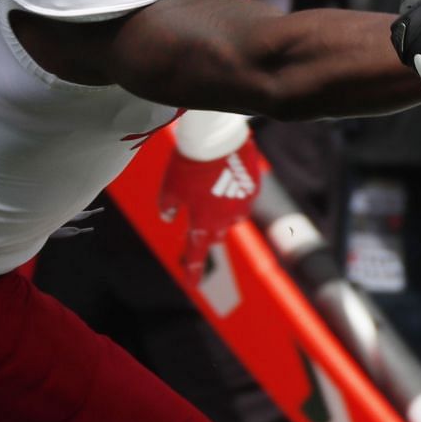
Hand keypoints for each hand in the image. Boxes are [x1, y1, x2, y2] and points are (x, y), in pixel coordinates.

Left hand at [158, 133, 266, 281]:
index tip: (192, 284)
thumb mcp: (169, 186)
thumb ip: (167, 206)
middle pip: (217, 234)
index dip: (193, 269)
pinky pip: (244, 196)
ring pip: (233, 217)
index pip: (196, 252)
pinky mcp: (253, 186)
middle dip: (208, 229)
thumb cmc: (189, 163)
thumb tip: (167, 217)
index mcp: (203, 221)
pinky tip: (226, 175)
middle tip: (199, 210)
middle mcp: (226, 218)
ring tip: (214, 187)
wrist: (217, 137)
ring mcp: (243, 203)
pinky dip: (234, 191)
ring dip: (223, 211)